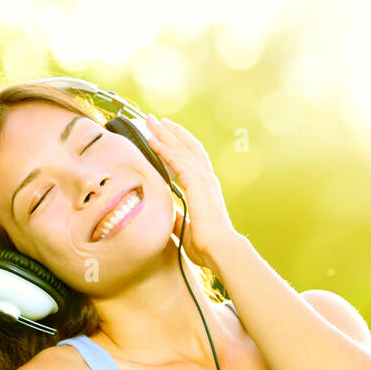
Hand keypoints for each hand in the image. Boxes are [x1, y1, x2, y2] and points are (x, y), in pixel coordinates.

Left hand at [144, 114, 237, 268]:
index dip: (179, 145)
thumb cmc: (207, 245)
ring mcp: (203, 179)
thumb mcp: (187, 228)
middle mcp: (206, 179)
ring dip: (164, 134)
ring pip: (181, 148)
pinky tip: (152, 139)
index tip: (166, 135)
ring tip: (150, 121)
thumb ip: (178, 218)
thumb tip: (168, 214)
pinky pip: (176, 159)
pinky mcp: (196, 182)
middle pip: (187, 147)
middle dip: (171, 132)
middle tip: (156, 120)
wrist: (220, 249)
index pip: (192, 159)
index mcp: (206, 189)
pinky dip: (164, 148)